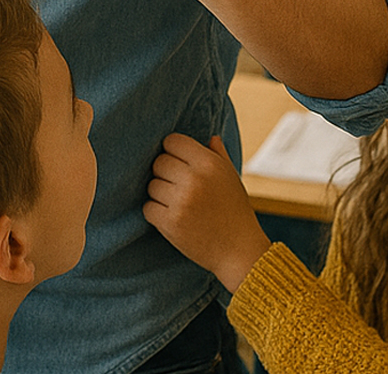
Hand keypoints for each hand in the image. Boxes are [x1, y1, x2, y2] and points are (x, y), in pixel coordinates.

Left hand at [140, 134, 267, 290]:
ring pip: (152, 186)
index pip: (172, 141)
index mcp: (209, 163)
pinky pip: (148, 208)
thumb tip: (210, 137)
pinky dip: (156, 213)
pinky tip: (173, 218)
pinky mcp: (171, 222)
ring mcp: (181, 201)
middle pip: (158, 162)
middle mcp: (194, 179)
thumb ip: (218, 155)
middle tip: (179, 187)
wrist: (239, 250)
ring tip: (179, 204)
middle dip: (165, 174)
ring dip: (160, 195)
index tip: (179, 164)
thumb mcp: (231, 177)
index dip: (173, 152)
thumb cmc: (234, 211)